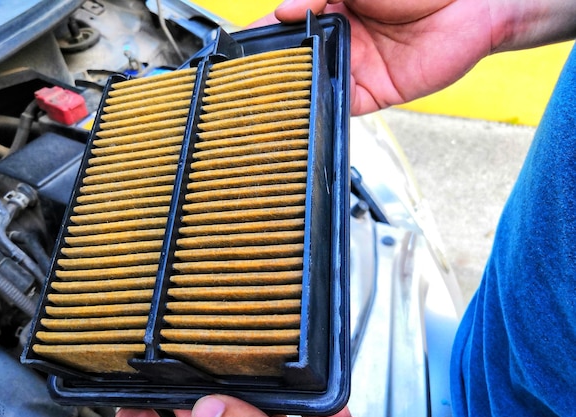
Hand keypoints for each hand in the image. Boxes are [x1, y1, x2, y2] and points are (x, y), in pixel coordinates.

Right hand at [254, 0, 575, 114]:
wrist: (472, 7)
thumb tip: (282, 12)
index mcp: (332, 8)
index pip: (287, 25)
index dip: (263, 35)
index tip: (237, 47)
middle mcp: (339, 41)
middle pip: (294, 61)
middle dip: (270, 71)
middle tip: (242, 81)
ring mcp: (353, 69)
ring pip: (312, 86)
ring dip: (291, 94)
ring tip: (261, 102)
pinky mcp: (372, 94)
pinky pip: (340, 106)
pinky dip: (320, 112)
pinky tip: (300, 114)